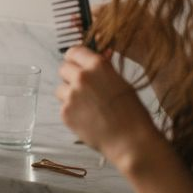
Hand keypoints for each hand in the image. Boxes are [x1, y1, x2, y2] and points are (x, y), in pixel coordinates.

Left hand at [57, 45, 158, 171]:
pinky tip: (87, 119)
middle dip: (70, 76)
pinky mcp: (65, 112)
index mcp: (98, 66)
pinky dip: (71, 111)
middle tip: (82, 88)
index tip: (77, 64)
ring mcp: (71, 95)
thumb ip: (104, 70)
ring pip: (60, 89)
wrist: (130, 140)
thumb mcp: (121, 83)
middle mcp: (82, 77)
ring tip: (88, 107)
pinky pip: (63, 106)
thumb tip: (99, 57)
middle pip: (63, 68)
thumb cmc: (132, 113)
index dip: (75, 59)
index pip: (74, 51)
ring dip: (69, 94)